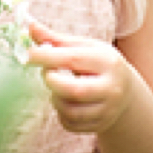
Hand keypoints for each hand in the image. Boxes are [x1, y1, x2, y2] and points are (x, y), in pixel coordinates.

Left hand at [28, 20, 134, 134]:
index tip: (27, 54)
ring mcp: (108, 110)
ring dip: (55, 98)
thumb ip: (56, 39)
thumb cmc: (99, 63)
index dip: (45, 57)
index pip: (72, 59)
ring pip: (70, 111)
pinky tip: (64, 101)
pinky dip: (60, 112)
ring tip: (57, 86)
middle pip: (73, 90)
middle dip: (52, 81)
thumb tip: (30, 26)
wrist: (126, 91)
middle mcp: (111, 88)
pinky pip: (70, 124)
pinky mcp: (100, 125)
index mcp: (107, 62)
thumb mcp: (85, 46)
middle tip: (47, 72)